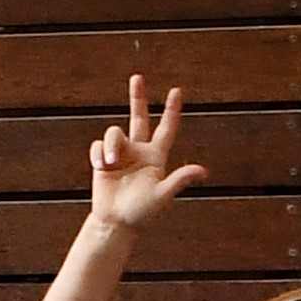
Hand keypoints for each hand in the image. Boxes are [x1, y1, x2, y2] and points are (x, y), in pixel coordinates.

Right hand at [85, 75, 207, 229]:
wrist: (115, 223)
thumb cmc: (142, 213)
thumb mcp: (163, 196)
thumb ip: (180, 180)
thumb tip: (203, 171)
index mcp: (156, 156)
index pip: (167, 128)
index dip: (172, 110)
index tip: (176, 91)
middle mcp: (139, 150)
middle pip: (139, 117)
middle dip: (137, 97)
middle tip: (137, 78)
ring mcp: (120, 153)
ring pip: (114, 133)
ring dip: (111, 146)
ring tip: (110, 164)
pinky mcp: (102, 159)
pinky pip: (97, 145)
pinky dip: (98, 154)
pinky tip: (101, 167)